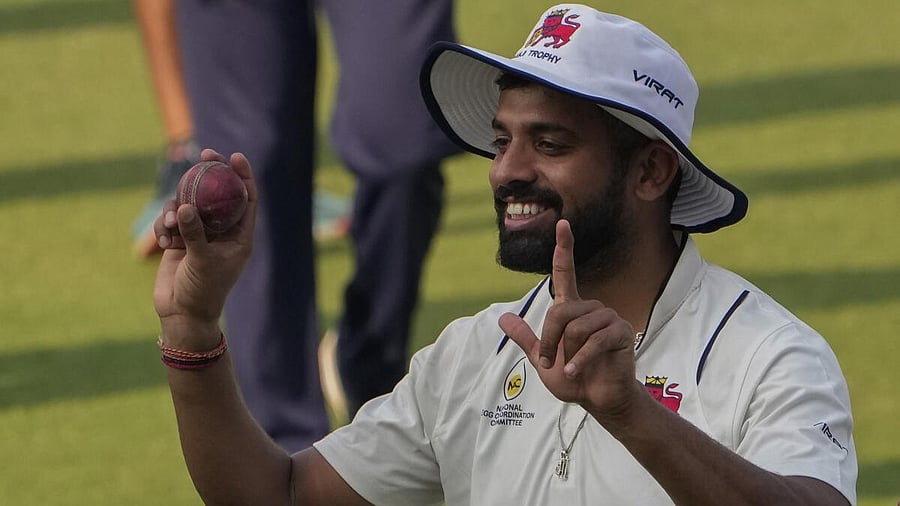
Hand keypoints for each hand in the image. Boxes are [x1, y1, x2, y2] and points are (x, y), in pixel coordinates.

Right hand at [153, 149, 256, 345]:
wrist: (181, 313)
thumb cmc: (202, 291)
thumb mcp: (201, 261)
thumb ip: (194, 233)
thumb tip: (186, 206)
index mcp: (240, 235)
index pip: (246, 198)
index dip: (243, 176)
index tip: (235, 157)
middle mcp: (221, 231)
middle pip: (217, 193)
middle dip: (209, 173)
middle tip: (203, 153)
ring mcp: (199, 233)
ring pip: (189, 204)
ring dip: (177, 209)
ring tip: (171, 226)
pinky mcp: (179, 239)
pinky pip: (170, 220)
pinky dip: (165, 226)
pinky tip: (165, 243)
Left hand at [499, 219, 641, 416]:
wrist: (598, 399)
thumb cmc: (573, 378)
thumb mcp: (543, 359)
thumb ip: (526, 338)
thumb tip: (503, 317)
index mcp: (572, 309)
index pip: (565, 273)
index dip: (563, 249)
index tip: (563, 223)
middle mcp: (591, 308)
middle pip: (559, 311)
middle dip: (550, 339)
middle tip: (551, 361)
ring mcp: (608, 318)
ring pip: (575, 327)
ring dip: (566, 352)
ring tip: (570, 367)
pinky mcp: (620, 333)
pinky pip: (593, 341)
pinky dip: (579, 360)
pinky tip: (575, 372)